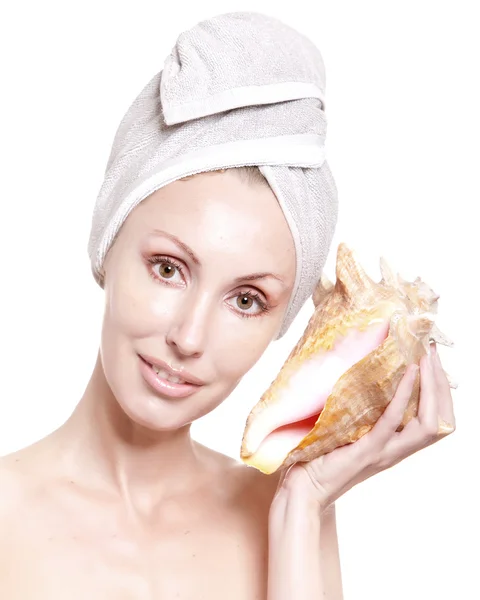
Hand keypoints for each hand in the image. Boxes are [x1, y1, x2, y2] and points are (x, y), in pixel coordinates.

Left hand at [275, 343, 455, 510]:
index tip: (432, 360)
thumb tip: (364, 375)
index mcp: (395, 446)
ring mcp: (384, 451)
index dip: (441, 392)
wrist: (303, 489)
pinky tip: (408, 373)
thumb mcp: (350, 431)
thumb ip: (363, 413)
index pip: (436, 421)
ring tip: (425, 358)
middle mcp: (396, 450)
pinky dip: (404, 394)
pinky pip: (393, 420)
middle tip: (432, 352)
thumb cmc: (321, 457)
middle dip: (441, 384)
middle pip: (440, 421)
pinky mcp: (367, 450)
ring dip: (431, 387)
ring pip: (428, 424)